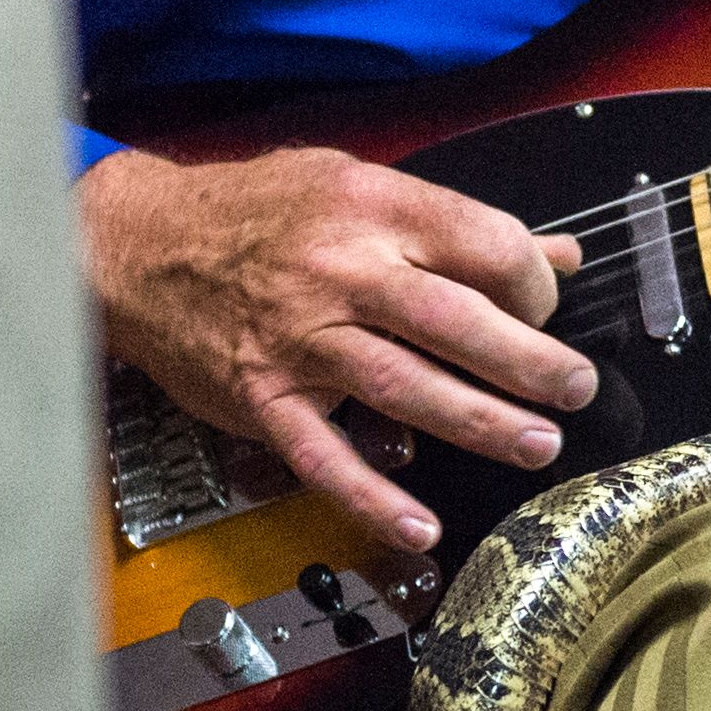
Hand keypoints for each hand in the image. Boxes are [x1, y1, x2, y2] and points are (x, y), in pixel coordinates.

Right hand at [79, 146, 598, 549]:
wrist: (135, 245)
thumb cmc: (252, 211)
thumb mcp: (356, 184)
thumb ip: (459, 225)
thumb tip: (559, 255)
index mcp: (373, 207)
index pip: (483, 245)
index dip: (531, 285)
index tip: (544, 312)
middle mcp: (340, 271)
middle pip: (455, 321)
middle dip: (528, 361)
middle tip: (575, 390)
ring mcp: (300, 339)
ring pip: (404, 387)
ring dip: (480, 422)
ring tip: (536, 443)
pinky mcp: (264, 397)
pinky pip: (324, 456)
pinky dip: (371, 497)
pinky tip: (419, 526)